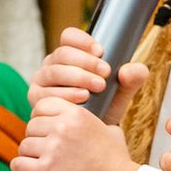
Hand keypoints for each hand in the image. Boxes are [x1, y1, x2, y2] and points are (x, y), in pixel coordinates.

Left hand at [12, 93, 140, 170]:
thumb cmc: (116, 162)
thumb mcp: (110, 130)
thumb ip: (96, 121)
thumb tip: (99, 118)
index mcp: (76, 113)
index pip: (42, 105)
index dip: (39, 116)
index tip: (43, 127)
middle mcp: (62, 127)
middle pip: (31, 126)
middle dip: (35, 138)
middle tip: (42, 149)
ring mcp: (52, 148)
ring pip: (24, 145)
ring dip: (28, 154)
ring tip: (37, 161)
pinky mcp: (45, 170)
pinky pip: (18, 164)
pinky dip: (20, 168)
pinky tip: (25, 170)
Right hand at [26, 28, 143, 121]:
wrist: (93, 134)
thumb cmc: (105, 106)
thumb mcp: (123, 91)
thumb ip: (133, 78)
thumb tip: (128, 70)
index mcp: (69, 56)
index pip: (68, 37)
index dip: (82, 40)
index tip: (101, 51)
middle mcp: (52, 66)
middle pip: (62, 53)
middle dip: (86, 62)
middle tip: (105, 73)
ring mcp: (42, 82)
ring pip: (54, 72)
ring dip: (77, 77)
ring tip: (97, 86)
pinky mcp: (37, 101)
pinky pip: (46, 94)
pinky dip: (66, 95)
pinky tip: (82, 99)